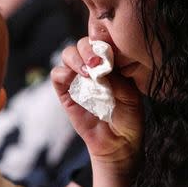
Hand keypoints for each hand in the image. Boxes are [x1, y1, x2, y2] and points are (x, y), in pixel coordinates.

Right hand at [51, 38, 142, 171]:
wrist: (118, 143)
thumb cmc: (129, 119)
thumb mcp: (130, 97)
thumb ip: (117, 81)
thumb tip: (100, 69)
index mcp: (111, 64)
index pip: (102, 42)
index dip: (102, 43)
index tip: (107, 55)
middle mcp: (93, 68)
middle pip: (82, 44)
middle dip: (87, 49)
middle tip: (95, 62)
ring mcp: (78, 79)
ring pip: (68, 54)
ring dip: (75, 59)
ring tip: (86, 72)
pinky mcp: (66, 92)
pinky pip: (57, 75)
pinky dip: (62, 73)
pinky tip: (74, 79)